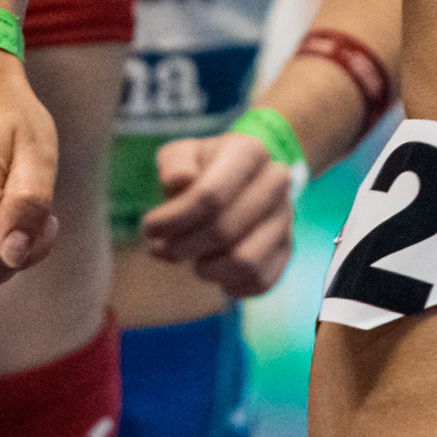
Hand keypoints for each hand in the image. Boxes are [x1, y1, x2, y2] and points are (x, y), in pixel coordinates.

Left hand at [140, 131, 299, 298]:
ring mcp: (285, 218)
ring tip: (190, 259)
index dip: (173, 220)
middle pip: (223, 231)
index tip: (149, 228)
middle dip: (182, 247)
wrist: (239, 181)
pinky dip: (230, 284)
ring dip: (207, 269)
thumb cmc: (200, 169)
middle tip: (161, 248)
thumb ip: (174, 162)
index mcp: (249, 151)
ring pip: (245, 262)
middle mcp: (276, 183)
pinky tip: (211, 270)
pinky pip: (259, 281)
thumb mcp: (181, 154)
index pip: (209, 196)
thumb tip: (178, 179)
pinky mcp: (287, 249)